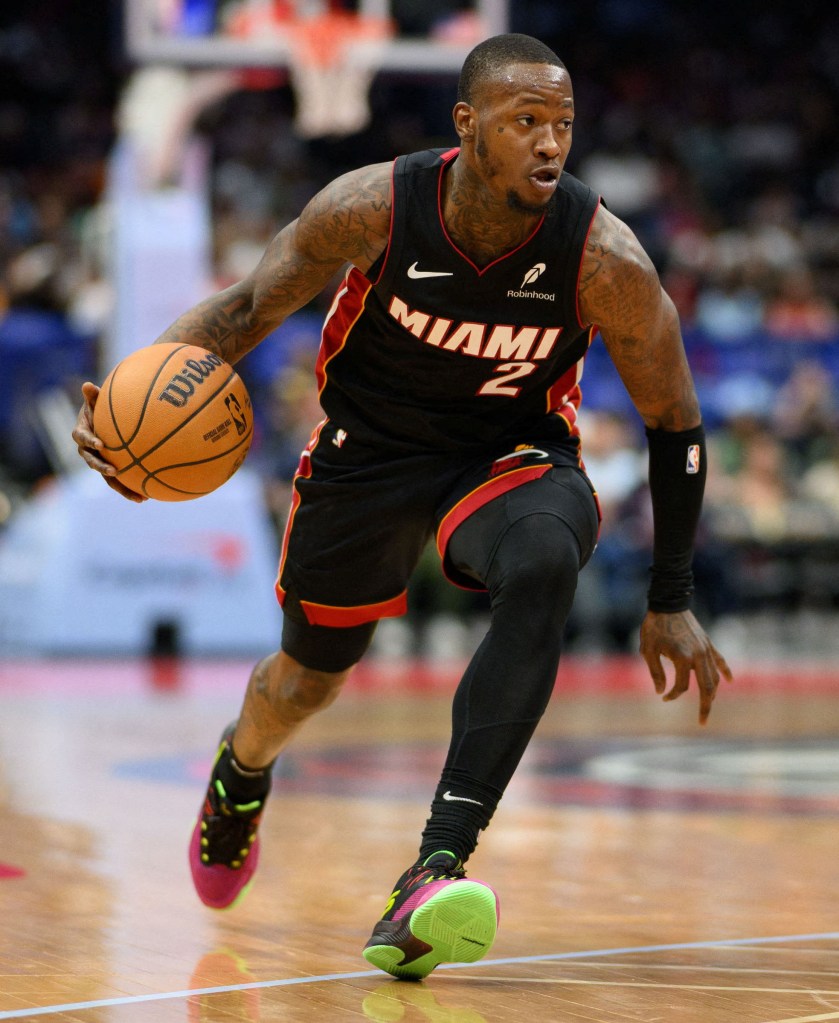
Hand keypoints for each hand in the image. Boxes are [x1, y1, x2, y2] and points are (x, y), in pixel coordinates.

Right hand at [71, 381, 146, 502]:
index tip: (99, 443)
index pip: (82, 438)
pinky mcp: (111, 469)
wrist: (101, 421)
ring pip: (108, 478)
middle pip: (93, 462)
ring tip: (139, 497)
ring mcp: (100, 462)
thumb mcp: (95, 401)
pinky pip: (120, 481)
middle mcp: (88, 451)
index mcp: (82, 434)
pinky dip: (132, 489)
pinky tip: (148, 497)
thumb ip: (93, 396)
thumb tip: (87, 385)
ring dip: (122, 488)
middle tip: (114, 471)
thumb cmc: (98, 408)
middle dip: (102, 467)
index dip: (89, 441)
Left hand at [639, 609, 732, 724]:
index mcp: (683, 658)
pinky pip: (720, 660)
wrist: (668, 603)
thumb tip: (661, 692)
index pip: (683, 686)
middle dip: (705, 706)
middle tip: (702, 722)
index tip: (664, 697)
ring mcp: (706, 649)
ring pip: (714, 676)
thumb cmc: (654, 626)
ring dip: (712, 693)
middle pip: (707, 687)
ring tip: (707, 705)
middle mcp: (698, 655)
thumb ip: (655, 672)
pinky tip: (729, 681)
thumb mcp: (648, 650)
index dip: (673, 695)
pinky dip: (724, 671)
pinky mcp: (708, 643)